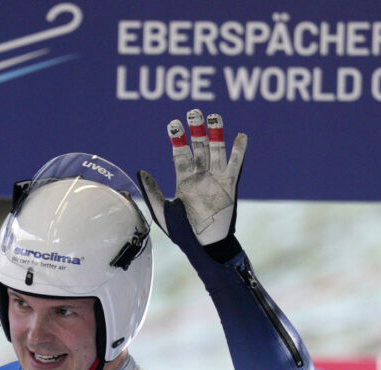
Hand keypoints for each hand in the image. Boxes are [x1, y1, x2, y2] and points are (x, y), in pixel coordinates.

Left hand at [138, 109, 246, 245]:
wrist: (204, 246)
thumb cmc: (182, 232)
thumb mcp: (162, 211)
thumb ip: (152, 191)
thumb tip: (140, 171)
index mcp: (184, 180)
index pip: (180, 154)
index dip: (177, 139)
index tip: (173, 124)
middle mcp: (200, 176)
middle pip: (198, 147)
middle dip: (195, 130)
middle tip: (193, 112)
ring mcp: (215, 179)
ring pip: (216, 151)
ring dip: (215, 134)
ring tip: (213, 116)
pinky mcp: (230, 186)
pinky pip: (235, 165)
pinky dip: (238, 151)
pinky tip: (240, 136)